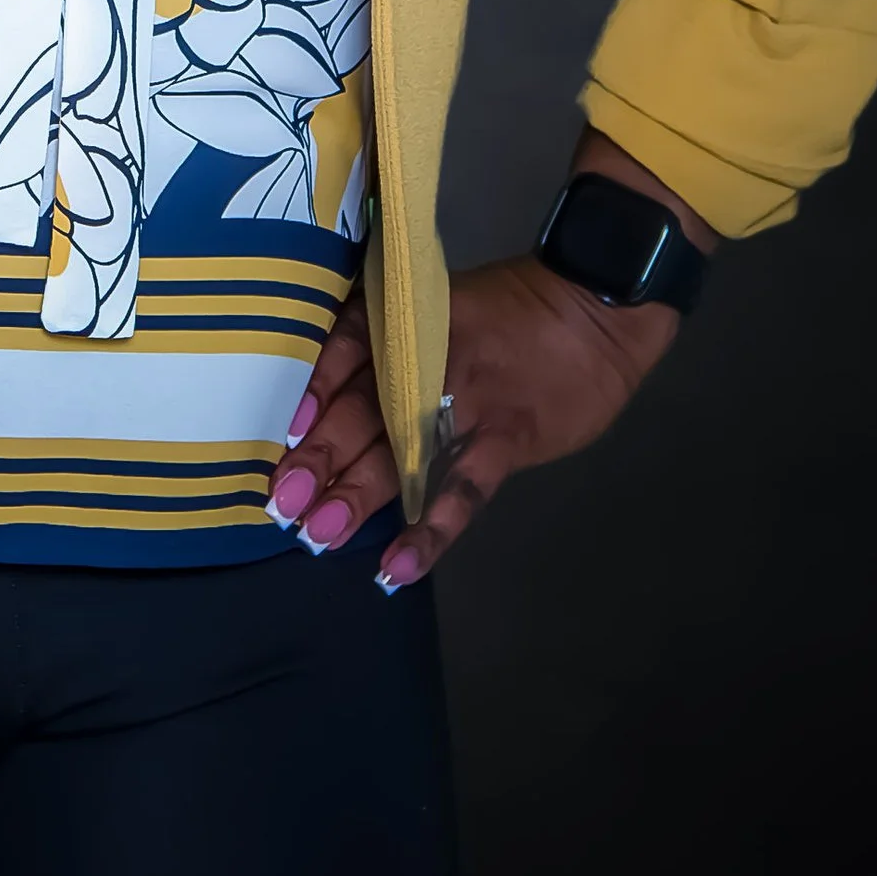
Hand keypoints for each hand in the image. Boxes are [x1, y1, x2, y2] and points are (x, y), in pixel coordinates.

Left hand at [264, 135, 709, 589]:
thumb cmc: (514, 310)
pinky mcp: (507, 438)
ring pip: (401, 452)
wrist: (596, 309)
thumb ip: (394, 344)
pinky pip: (462, 489)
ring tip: (318, 535)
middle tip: (279, 502)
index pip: (346, 350)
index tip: (279, 431)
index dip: (311, 390)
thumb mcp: (443, 308)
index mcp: (407, 321)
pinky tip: (397, 567)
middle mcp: (426, 358)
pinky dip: (431, 530)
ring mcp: (468, 401)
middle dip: (317, 457)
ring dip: (357, 495)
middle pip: (362, 409)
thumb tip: (334, 391)